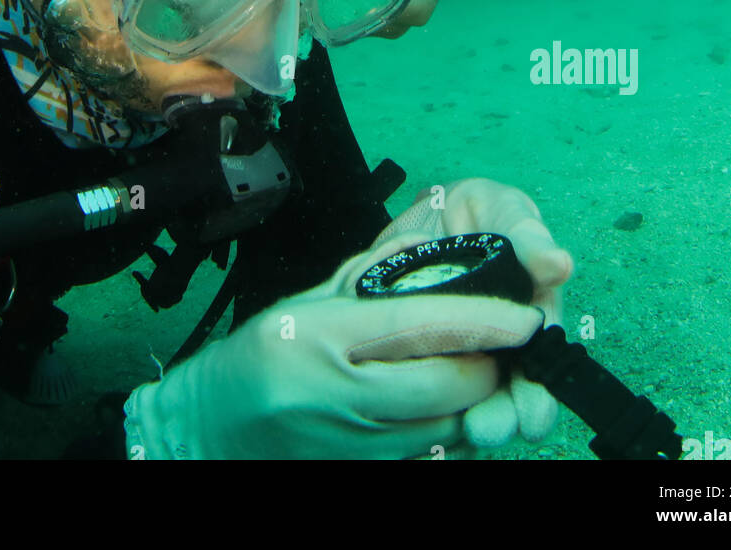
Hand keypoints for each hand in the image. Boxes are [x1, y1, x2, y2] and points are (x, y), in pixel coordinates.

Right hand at [124, 224, 549, 460]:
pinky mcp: (366, 473)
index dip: (484, 321)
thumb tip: (427, 257)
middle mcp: (342, 396)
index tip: (525, 315)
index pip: (421, 327)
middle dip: (488, 365)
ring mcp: (355, 445)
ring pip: (449, 427)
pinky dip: (451, 430)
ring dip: (476, 401)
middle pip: (450, 386)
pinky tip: (448, 406)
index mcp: (323, 337)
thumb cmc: (253, 359)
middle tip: (504, 342)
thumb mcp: (302, 306)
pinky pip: (431, 454)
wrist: (205, 432)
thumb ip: (364, 283)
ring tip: (481, 370)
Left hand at [371, 177, 574, 447]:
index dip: (539, 396)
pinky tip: (422, 426)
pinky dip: (431, 415)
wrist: (425, 215)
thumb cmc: (476, 211)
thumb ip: (527, 234)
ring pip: (473, 401)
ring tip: (460, 431)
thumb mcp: (501, 209)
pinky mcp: (427, 356)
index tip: (531, 416)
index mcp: (531, 314)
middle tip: (484, 429)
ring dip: (469, 420)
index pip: (543, 366)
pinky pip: (433, 394)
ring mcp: (467, 353)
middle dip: (502, 418)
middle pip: (510, 395)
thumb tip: (559, 264)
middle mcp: (505, 344)